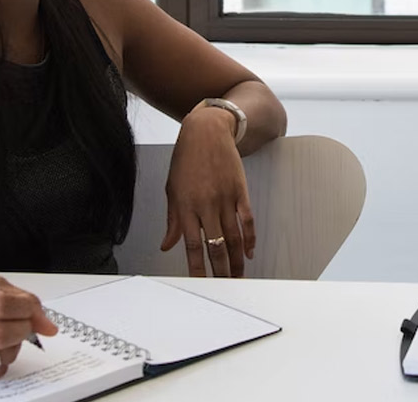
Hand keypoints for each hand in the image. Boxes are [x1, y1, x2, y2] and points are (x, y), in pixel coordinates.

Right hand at [0, 274, 57, 379]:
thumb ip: (14, 297)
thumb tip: (46, 323)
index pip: (1, 305)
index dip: (25, 310)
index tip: (31, 310)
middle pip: (0, 334)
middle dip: (23, 330)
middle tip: (25, 325)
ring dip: (13, 346)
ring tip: (6, 335)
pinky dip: (1, 361)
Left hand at [158, 108, 254, 277]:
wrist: (207, 131)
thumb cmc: (185, 159)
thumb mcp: (172, 189)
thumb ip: (172, 220)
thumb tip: (167, 245)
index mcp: (185, 206)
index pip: (191, 244)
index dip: (197, 267)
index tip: (200, 283)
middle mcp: (206, 204)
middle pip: (215, 245)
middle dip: (220, 270)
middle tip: (224, 287)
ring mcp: (225, 198)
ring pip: (233, 237)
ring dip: (236, 260)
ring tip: (238, 277)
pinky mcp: (240, 191)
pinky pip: (247, 220)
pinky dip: (249, 238)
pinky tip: (249, 252)